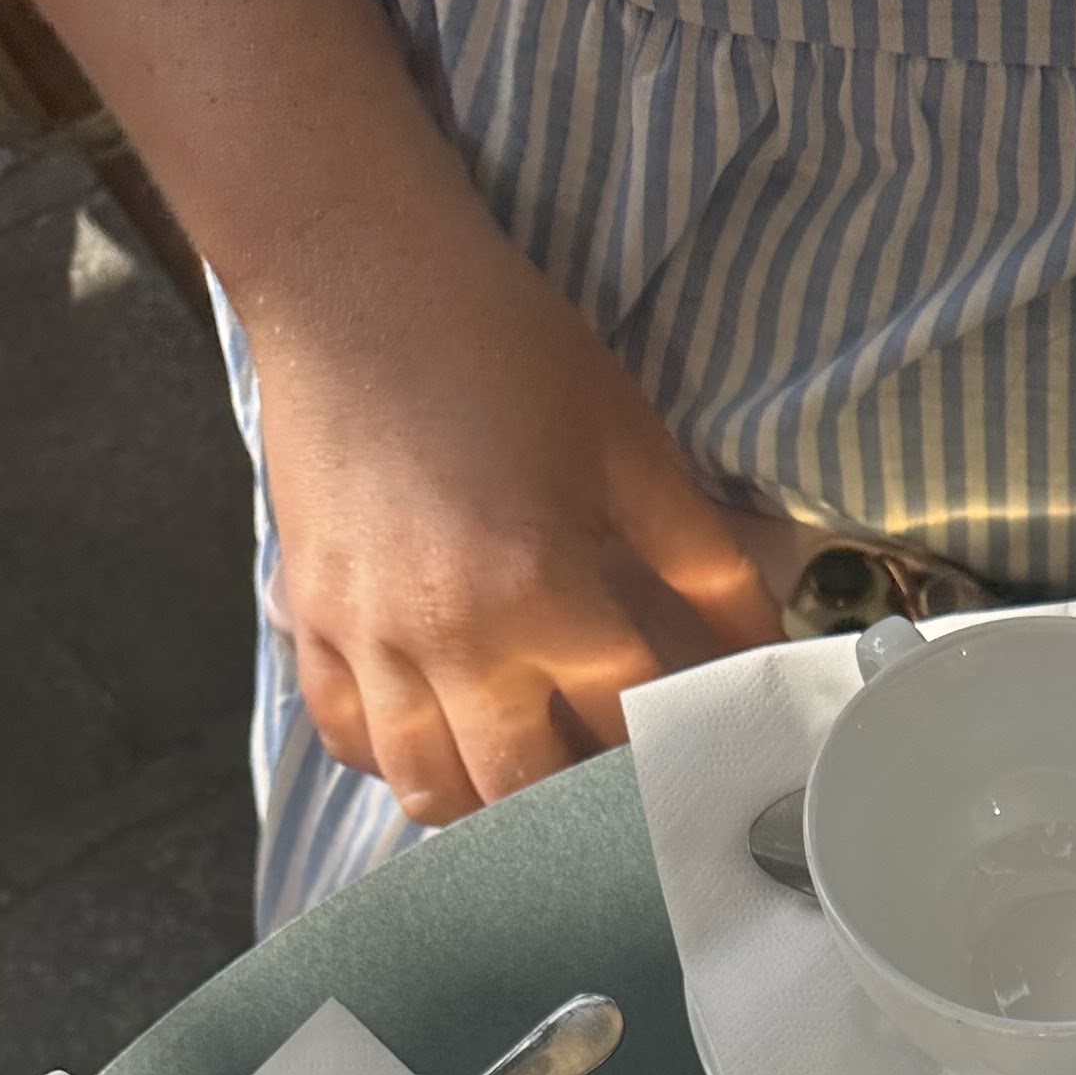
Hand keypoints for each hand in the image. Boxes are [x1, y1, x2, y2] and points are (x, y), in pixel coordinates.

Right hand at [250, 216, 779, 822]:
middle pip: (522, 794)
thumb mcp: (630, 444)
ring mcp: (368, 638)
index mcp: (542, 594)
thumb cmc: (500, 345)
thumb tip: (765, 649)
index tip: (692, 756)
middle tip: (611, 781)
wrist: (352, 272)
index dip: (669, 749)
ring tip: (527, 770)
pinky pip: (349, 739)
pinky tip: (440, 729)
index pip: (625, 728)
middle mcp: (449, 639)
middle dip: (576, 802)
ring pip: (428, 791)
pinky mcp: (309, 619)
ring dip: (485, 802)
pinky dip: (395, 756)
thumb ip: (705, 562)